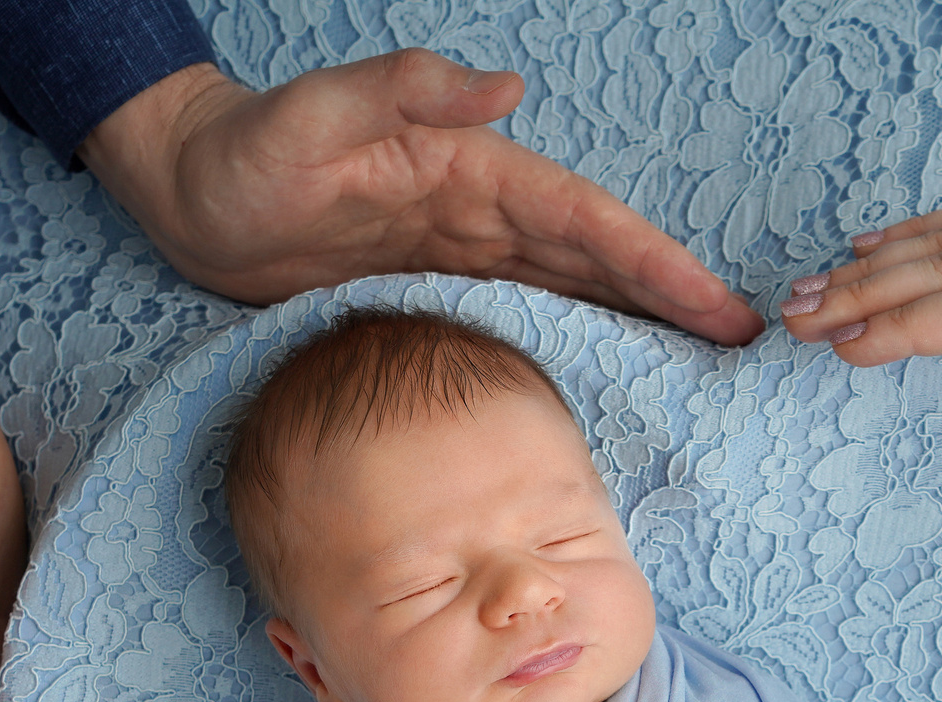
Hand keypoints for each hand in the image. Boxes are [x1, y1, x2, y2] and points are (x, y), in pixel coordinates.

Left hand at [81, 54, 760, 344]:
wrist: (194, 195)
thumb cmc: (245, 155)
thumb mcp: (312, 115)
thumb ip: (403, 88)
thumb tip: (505, 89)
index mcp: (468, 168)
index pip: (583, 220)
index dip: (653, 264)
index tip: (715, 305)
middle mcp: (479, 210)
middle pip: (599, 259)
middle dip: (673, 298)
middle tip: (747, 344)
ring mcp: (462, 253)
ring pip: (574, 290)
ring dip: (639, 322)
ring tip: (707, 364)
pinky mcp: (437, 289)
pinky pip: (525, 317)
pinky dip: (576, 338)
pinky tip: (613, 372)